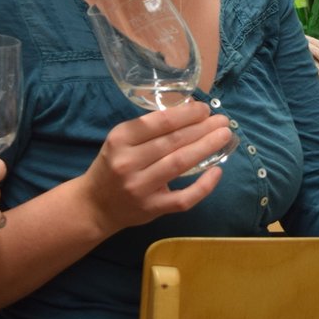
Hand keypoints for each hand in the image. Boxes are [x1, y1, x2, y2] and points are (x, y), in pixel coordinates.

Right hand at [81, 100, 226, 232]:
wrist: (94, 206)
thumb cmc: (113, 166)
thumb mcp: (121, 141)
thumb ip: (150, 129)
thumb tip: (190, 110)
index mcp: (120, 139)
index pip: (159, 122)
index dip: (186, 114)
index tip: (205, 109)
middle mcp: (128, 162)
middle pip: (173, 141)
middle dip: (202, 128)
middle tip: (223, 120)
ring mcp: (140, 187)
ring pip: (180, 164)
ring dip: (206, 148)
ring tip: (225, 136)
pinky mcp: (151, 208)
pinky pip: (183, 198)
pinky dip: (203, 185)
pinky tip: (217, 171)